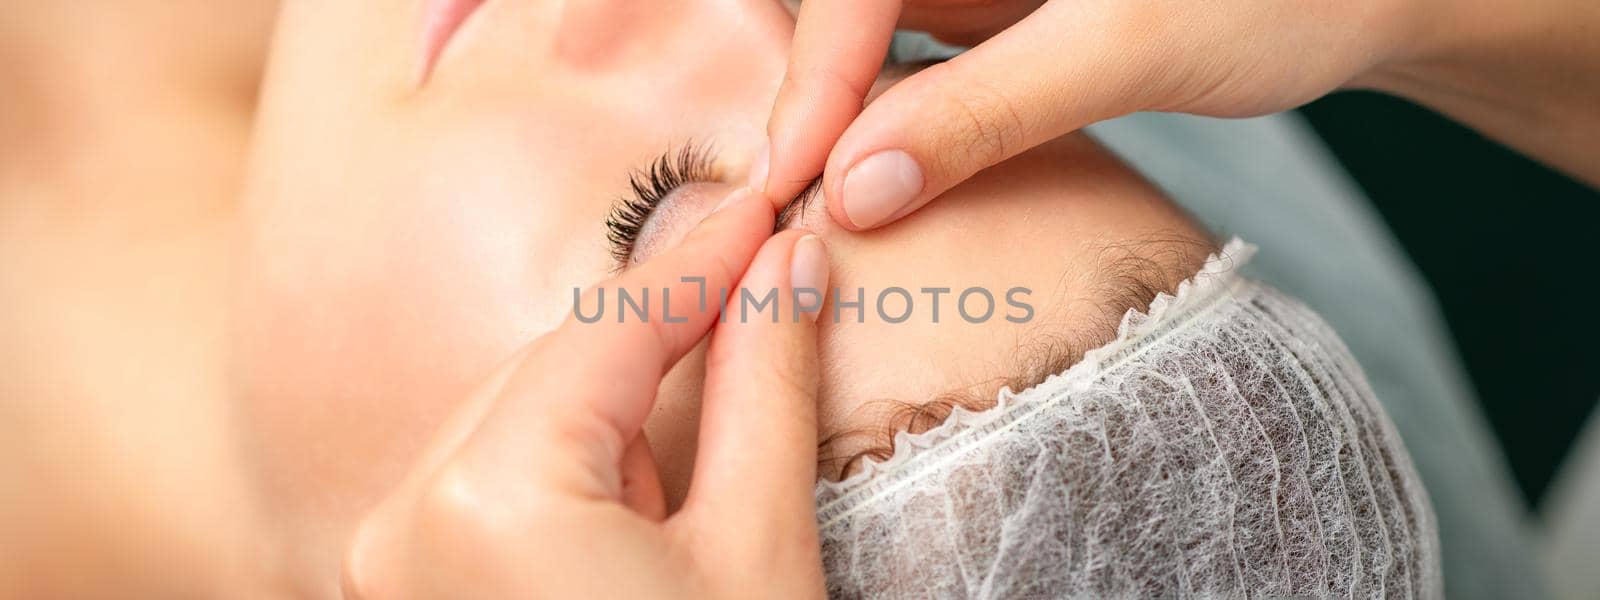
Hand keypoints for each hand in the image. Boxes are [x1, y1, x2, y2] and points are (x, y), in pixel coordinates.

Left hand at [341, 189, 829, 598]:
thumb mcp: (757, 550)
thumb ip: (765, 389)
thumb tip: (785, 265)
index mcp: (490, 499)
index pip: (611, 331)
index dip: (701, 262)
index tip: (763, 215)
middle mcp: (404, 522)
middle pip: (554, 367)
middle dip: (658, 338)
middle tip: (761, 300)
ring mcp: (389, 564)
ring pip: (518, 419)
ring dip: (612, 415)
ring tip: (690, 484)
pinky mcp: (405, 594)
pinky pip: (487, 485)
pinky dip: (566, 473)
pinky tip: (633, 520)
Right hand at [755, 0, 1429, 228]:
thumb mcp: (1123, 49)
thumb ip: (986, 113)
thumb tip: (852, 191)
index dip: (814, 76)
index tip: (793, 178)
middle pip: (842, 14)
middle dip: (812, 102)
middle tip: (785, 208)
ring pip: (868, 46)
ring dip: (839, 122)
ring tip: (814, 209)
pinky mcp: (996, 20)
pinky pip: (915, 71)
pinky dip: (891, 128)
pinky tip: (881, 185)